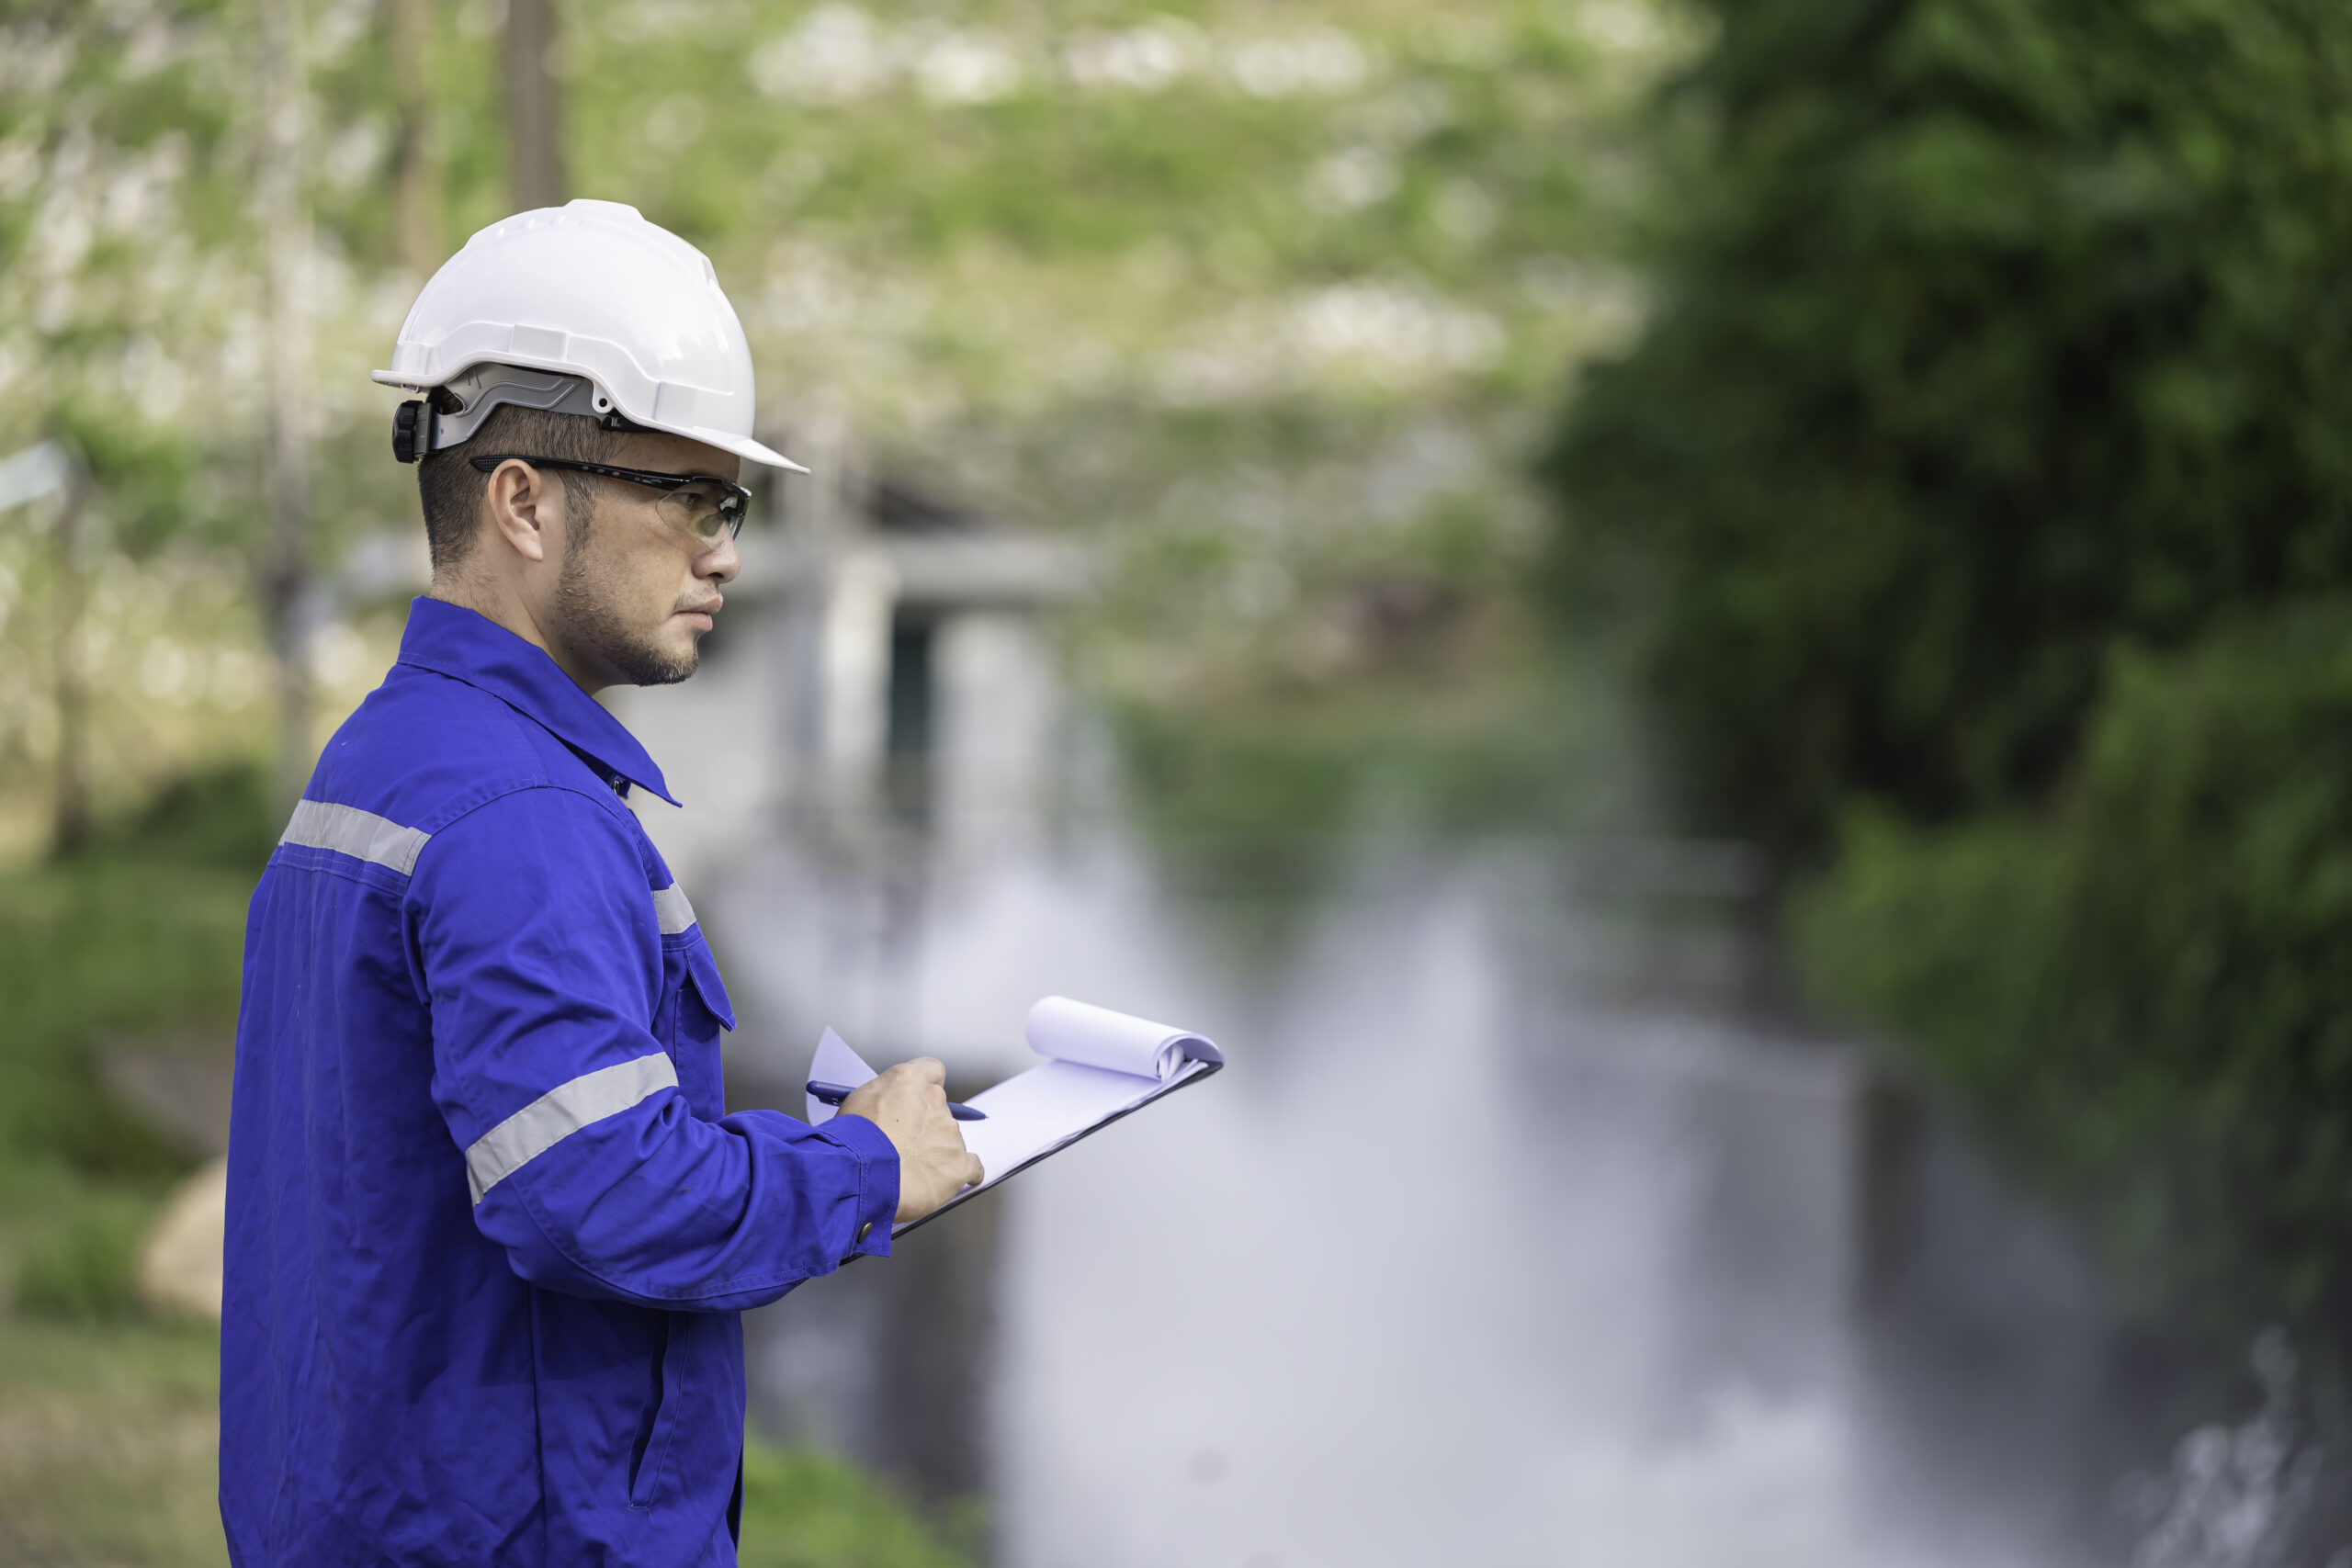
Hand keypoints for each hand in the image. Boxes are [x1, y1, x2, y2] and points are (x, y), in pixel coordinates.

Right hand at [837, 1058, 985, 1223]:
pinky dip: (963, 1174)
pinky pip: (972, 1168)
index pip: (932, 1071)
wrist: (858, 1174)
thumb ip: (882, 1100)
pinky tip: (950, 1180)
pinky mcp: (958, 1164)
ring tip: (912, 1172)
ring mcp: (949, 1133)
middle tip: (906, 1145)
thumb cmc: (850, 1142)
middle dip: (926, 1127)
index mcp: (909, 1081)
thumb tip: (884, 1109)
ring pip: (951, 1140)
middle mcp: (934, 1100)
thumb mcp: (857, 1103)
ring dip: (937, 1152)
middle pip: (940, 1110)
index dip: (926, 1089)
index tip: (920, 1100)